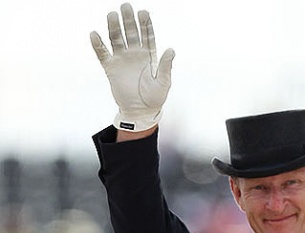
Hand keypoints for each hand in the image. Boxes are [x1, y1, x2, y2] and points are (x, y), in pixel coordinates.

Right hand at [90, 3, 174, 131]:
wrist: (140, 112)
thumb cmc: (154, 98)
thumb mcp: (164, 82)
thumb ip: (166, 66)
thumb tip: (171, 49)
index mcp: (149, 57)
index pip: (147, 36)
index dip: (145, 25)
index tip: (144, 13)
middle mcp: (135, 55)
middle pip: (130, 33)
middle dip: (128, 20)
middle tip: (125, 6)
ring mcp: (122, 60)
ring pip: (116, 40)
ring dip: (114, 27)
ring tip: (112, 15)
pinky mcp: (111, 68)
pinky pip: (103, 54)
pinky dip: (98, 45)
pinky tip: (95, 35)